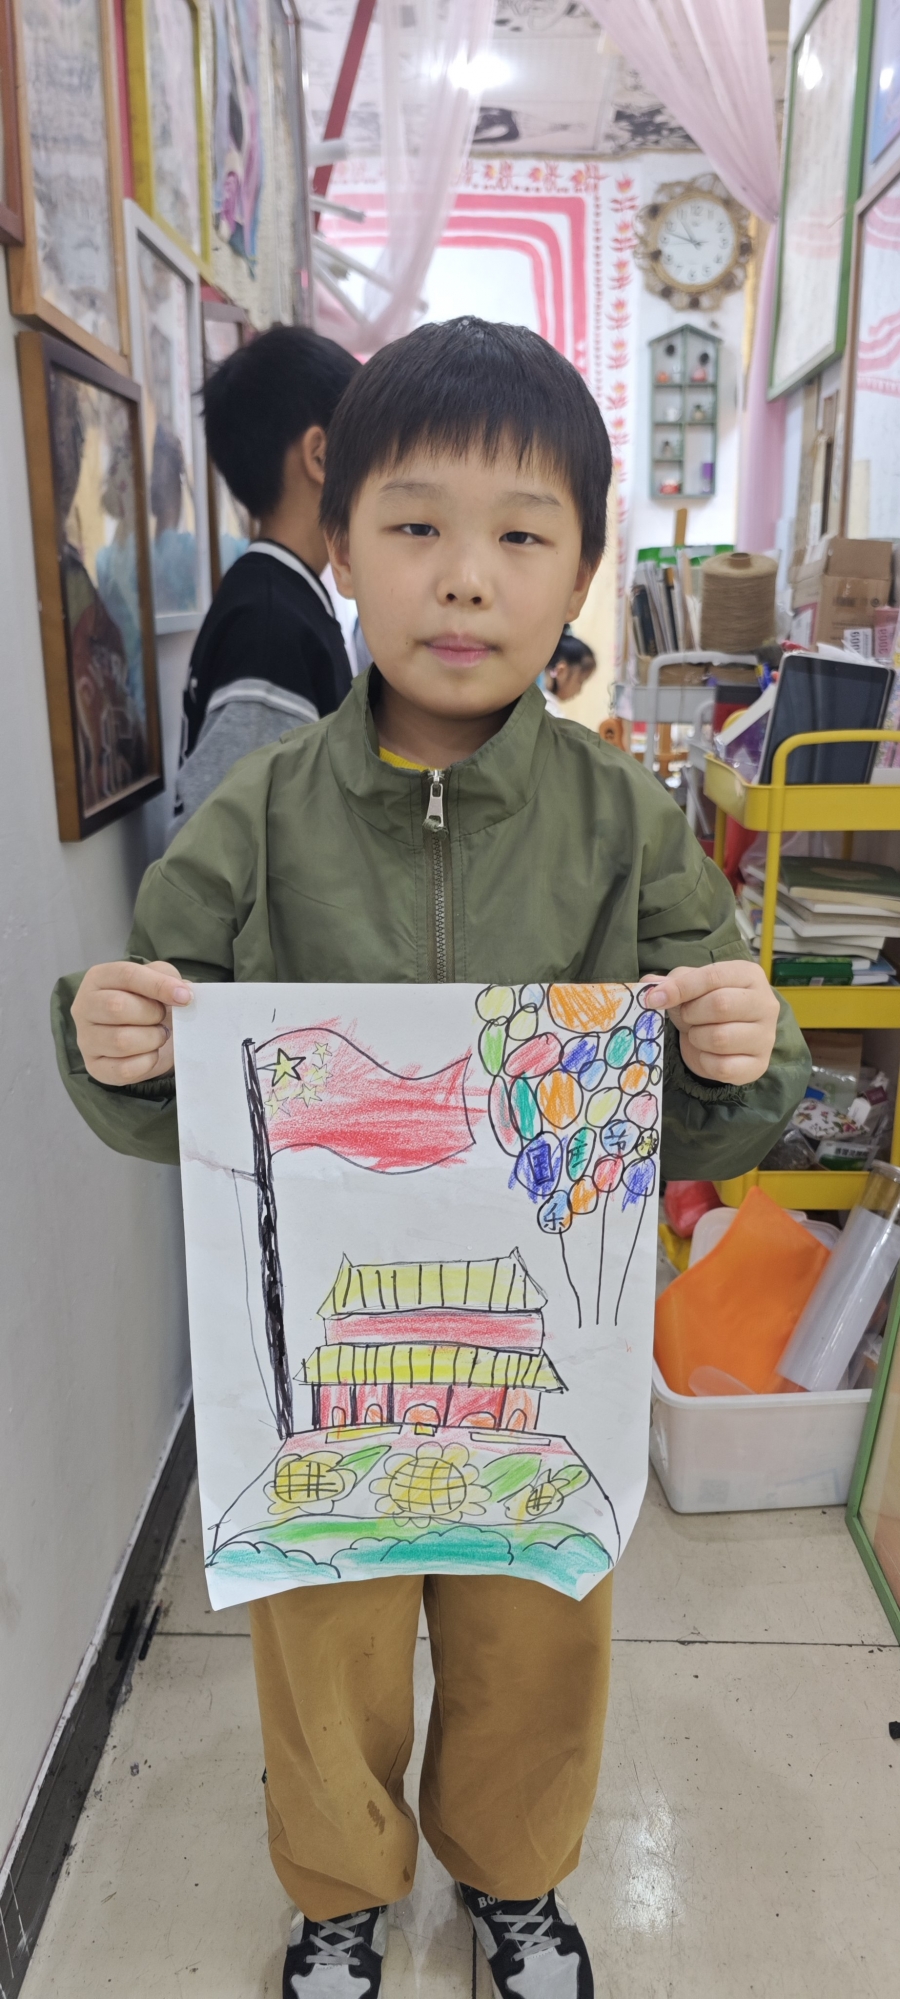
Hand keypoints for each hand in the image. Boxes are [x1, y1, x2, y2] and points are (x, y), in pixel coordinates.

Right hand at [72, 961, 192, 1085]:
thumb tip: (182, 993)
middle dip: (152, 1014)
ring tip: (158, 1035)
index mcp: (98, 978)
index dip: (158, 986)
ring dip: (152, 1039)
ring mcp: (86, 1039)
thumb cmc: (146, 1001)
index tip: (185, 997)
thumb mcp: (157, 979)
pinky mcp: (95, 1067)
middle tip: (162, 1018)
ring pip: (120, 1041)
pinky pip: (124, 1069)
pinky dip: (147, 1062)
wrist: (142, 1034)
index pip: (126, 975)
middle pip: (117, 1007)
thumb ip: (168, 978)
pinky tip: (150, 1053)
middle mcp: (84, 1007)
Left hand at [643, 961, 778, 1085]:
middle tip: (686, 1017)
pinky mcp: (758, 1065)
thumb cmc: (706, 1004)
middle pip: (720, 1005)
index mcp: (749, 976)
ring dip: (697, 1038)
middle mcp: (765, 1004)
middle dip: (691, 1014)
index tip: (654, 999)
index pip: (713, 977)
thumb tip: (650, 987)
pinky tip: (707, 1054)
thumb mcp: (689, 986)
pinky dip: (705, 1062)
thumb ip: (669, 983)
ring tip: (698, 1034)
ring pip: (720, 1038)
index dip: (680, 988)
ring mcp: (766, 1037)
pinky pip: (723, 1067)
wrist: (723, 1037)